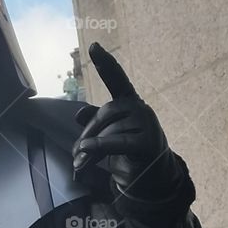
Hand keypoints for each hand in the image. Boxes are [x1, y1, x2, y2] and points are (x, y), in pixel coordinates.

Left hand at [72, 43, 170, 197]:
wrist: (151, 181)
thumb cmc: (129, 154)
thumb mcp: (109, 135)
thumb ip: (95, 123)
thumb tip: (78, 114)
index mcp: (130, 103)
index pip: (117, 80)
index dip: (106, 64)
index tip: (93, 47)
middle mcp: (141, 109)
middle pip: (106, 113)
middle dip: (88, 133)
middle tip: (75, 153)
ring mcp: (147, 124)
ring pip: (110, 130)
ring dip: (90, 148)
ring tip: (80, 164)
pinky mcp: (148, 144)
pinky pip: (117, 142)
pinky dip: (99, 146)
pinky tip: (85, 150)